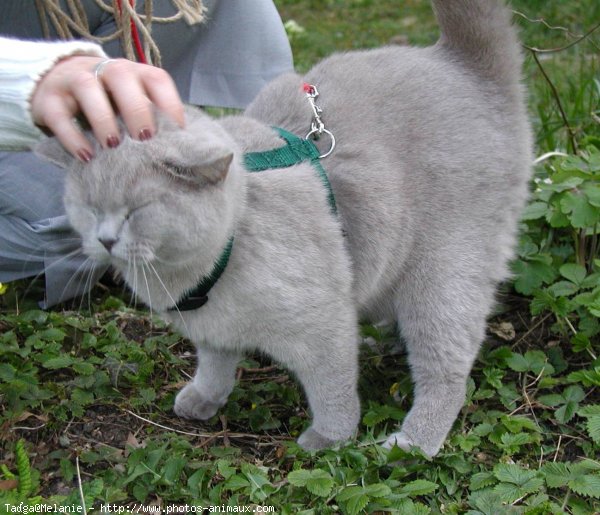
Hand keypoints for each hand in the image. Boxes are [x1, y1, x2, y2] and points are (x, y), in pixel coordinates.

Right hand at [30, 55, 184, 161]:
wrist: (57, 84)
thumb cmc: (109, 101)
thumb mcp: (132, 106)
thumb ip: (151, 120)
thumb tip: (178, 151)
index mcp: (134, 73)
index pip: (156, 79)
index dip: (170, 105)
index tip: (176, 133)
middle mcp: (105, 70)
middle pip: (121, 77)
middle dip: (136, 108)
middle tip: (144, 138)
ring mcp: (74, 81)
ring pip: (87, 88)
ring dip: (103, 118)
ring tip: (113, 145)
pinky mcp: (49, 99)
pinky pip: (58, 115)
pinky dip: (72, 136)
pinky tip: (86, 156)